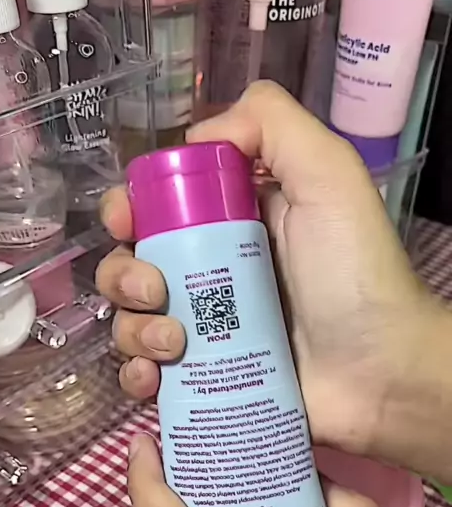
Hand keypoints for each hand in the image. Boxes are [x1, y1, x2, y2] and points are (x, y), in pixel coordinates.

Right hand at [96, 82, 433, 462]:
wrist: (381, 374)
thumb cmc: (355, 275)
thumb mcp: (329, 176)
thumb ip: (272, 125)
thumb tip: (195, 136)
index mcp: (234, 221)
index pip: (158, 205)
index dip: (130, 208)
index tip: (127, 220)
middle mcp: (212, 273)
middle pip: (133, 264)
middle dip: (125, 275)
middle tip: (155, 292)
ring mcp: (206, 332)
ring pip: (132, 321)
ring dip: (133, 329)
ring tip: (174, 344)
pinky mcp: (204, 382)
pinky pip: (146, 375)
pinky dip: (137, 375)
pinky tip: (156, 379)